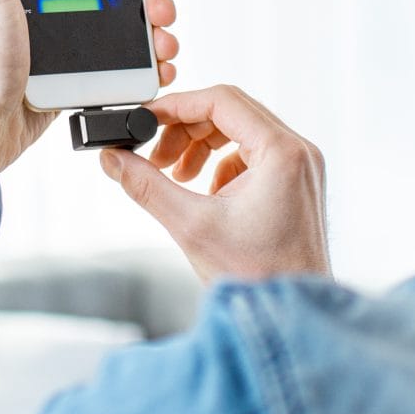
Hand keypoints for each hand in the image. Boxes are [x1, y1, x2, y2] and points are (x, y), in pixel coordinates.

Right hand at [97, 84, 329, 281]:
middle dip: (186, 130)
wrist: (289, 313)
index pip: (222, 100)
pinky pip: (253, 156)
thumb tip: (113, 158)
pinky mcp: (296, 184)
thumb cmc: (256, 276)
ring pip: (241, 132)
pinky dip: (222, 166)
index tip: (145, 118)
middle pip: (232, 112)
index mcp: (282, 151)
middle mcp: (299, 152)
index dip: (177, 106)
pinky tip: (205, 195)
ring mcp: (301, 168)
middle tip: (155, 157)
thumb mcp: (190, 225)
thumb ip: (146, 185)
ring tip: (176, 177)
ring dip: (202, 148)